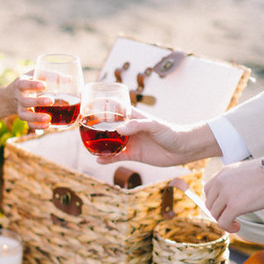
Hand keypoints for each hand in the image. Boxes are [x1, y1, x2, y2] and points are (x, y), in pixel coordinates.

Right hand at [6, 75, 51, 129]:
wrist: (12, 95)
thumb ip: (50, 75)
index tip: (43, 85)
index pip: (24, 84)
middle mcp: (19, 97)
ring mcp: (21, 108)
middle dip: (37, 102)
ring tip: (48, 118)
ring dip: (36, 117)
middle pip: (25, 101)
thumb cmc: (29, 82)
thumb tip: (69, 79)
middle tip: (51, 101)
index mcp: (21, 84)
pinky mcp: (25, 117)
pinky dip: (37, 126)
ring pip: (24, 115)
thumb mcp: (35, 75)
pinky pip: (29, 124)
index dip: (33, 85)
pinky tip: (48, 125)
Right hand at [96, 112, 220, 166]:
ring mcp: (130, 141)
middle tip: (81, 128)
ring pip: (109, 142)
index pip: (114, 107)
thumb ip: (138, 125)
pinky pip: (116, 156)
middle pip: (107, 126)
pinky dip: (106, 158)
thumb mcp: (155, 125)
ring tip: (86, 146)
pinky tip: (98, 160)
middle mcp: (129, 128)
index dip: (101, 104)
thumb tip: (119, 130)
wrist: (183, 149)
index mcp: (133, 116)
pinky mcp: (133, 155)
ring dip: (98, 144)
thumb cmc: (171, 132)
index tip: (87, 103)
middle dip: (94, 126)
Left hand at [204, 159, 263, 232]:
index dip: (214, 201)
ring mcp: (227, 194)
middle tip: (231, 216)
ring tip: (235, 223)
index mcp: (222, 173)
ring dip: (224, 221)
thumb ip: (233, 180)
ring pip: (215, 215)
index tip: (224, 207)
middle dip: (219, 213)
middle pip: (210, 204)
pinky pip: (223, 222)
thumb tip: (233, 194)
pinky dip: (228, 228)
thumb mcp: (243, 171)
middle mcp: (221, 183)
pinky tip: (237, 227)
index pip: (207, 191)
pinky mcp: (235, 206)